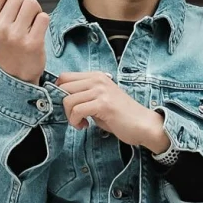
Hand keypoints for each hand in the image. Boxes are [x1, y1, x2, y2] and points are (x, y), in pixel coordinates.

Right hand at [0, 0, 47, 83]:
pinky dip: (44, 21)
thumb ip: (1, 2)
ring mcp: (14, 36)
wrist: (16, 74)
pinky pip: (43, 17)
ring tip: (32, 23)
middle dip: (26, 0)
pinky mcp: (32, 43)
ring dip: (36, 10)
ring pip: (32, 3)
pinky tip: (38, 31)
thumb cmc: (8, 45)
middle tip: (27, 15)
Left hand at [57, 70, 171, 153]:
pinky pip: (77, 111)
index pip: (65, 77)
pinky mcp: (103, 104)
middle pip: (64, 87)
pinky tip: (84, 126)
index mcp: (96, 76)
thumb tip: (63, 100)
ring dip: (70, 116)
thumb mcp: (100, 100)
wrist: (143, 124)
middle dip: (63, 106)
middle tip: (74, 117)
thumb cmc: (121, 116)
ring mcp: (101, 91)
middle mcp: (98, 80)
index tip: (68, 107)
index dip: (60, 93)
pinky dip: (75, 121)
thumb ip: (84, 96)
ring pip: (68, 100)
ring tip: (80, 123)